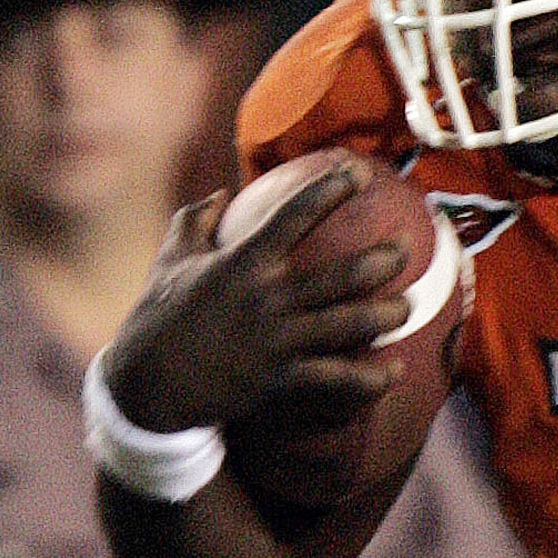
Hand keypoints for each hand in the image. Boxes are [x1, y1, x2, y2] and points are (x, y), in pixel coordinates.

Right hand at [103, 157, 409, 436]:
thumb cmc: (157, 316)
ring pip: (348, 324)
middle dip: (382, 260)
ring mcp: (276, 339)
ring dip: (386, 316)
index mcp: (243, 261)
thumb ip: (196, 221)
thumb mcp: (170, 259)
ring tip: (409, 308)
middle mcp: (267, 297)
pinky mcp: (279, 379)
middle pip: (341, 275)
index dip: (331, 190)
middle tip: (407, 249)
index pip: (296, 215)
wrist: (148, 383)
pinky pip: (335, 380)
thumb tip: (219, 195)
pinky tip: (395, 374)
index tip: (361, 174)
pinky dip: (369, 379)